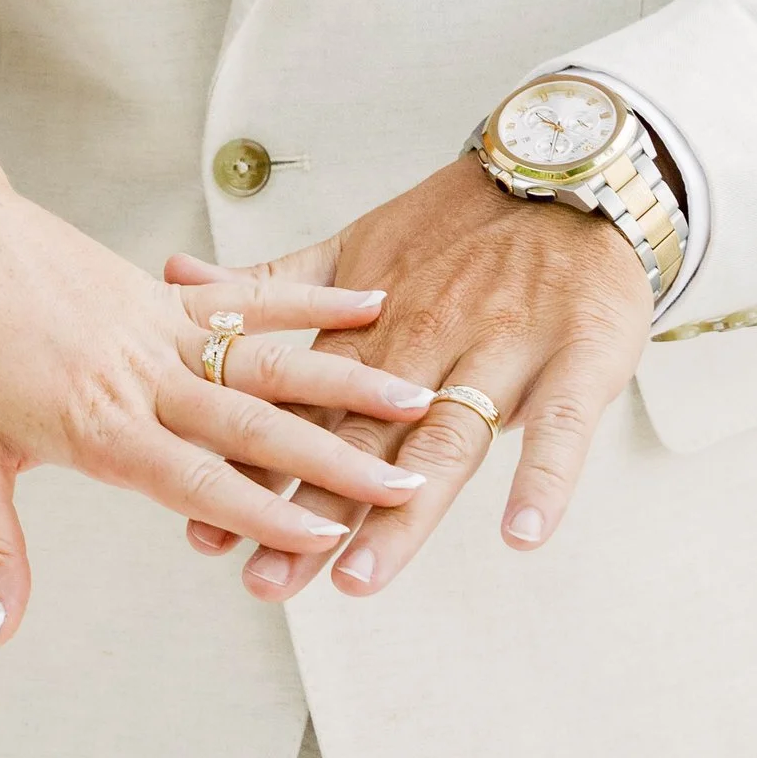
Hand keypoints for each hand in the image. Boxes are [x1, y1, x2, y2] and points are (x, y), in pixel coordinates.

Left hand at [0, 164, 436, 641]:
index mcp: (95, 422)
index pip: (191, 478)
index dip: (260, 510)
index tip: (326, 536)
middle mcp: (140, 374)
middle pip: (250, 420)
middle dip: (333, 457)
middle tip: (404, 483)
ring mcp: (158, 327)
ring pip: (266, 356)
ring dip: (344, 380)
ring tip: (416, 396)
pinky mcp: (163, 293)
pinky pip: (249, 297)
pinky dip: (312, 300)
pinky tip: (372, 303)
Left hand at [170, 152, 652, 600]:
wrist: (568, 174)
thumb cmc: (459, 226)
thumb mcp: (358, 249)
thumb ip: (274, 283)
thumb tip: (178, 273)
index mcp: (371, 329)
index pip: (303, 411)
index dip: (254, 473)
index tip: (202, 534)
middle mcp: (428, 343)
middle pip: (361, 441)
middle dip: (309, 513)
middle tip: (264, 583)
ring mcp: (502, 351)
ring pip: (445, 440)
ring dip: (403, 513)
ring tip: (360, 576)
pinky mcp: (578, 353)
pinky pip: (563, 422)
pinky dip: (546, 476)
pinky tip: (523, 534)